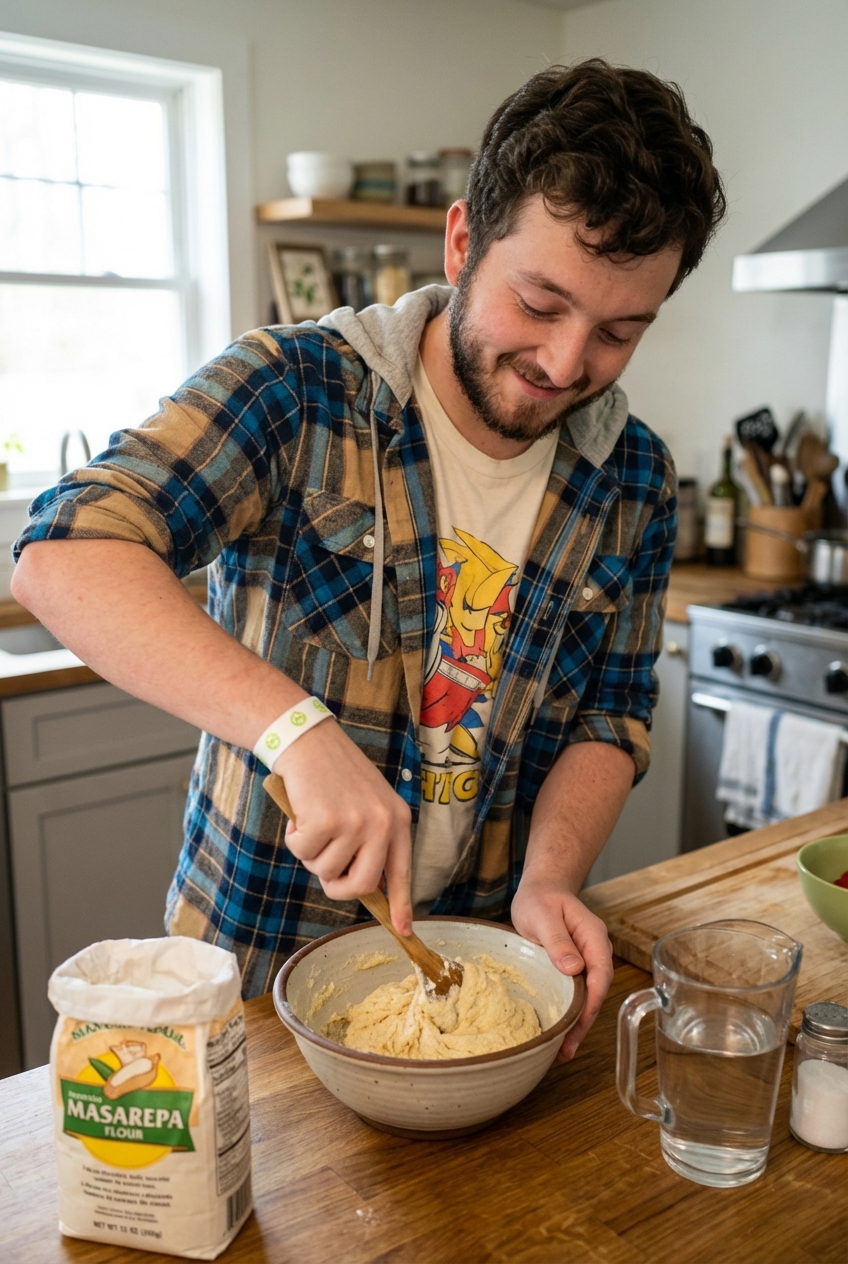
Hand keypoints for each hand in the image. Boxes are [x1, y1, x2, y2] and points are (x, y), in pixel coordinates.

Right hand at [274, 718, 412, 935]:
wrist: (308, 739)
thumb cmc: (333, 774)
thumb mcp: (366, 803)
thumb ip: (371, 840)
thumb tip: (367, 886)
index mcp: (397, 819)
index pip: (402, 872)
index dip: (401, 904)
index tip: (404, 930)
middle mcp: (382, 823)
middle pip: (361, 886)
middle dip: (337, 887)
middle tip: (324, 870)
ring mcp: (355, 823)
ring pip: (325, 871)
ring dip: (310, 854)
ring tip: (311, 821)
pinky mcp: (326, 821)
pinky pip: (303, 853)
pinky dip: (294, 838)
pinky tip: (299, 814)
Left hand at [510, 875, 612, 1060]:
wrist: (541, 888)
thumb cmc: (540, 898)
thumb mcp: (544, 915)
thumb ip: (558, 940)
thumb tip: (574, 968)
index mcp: (593, 937)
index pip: (600, 974)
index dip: (592, 1002)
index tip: (579, 1025)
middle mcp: (595, 950)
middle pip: (597, 991)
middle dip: (585, 1021)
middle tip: (567, 1049)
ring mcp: (587, 959)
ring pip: (588, 995)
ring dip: (578, 1021)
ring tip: (562, 1049)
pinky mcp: (574, 966)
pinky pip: (576, 991)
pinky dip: (570, 1010)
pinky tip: (559, 1028)